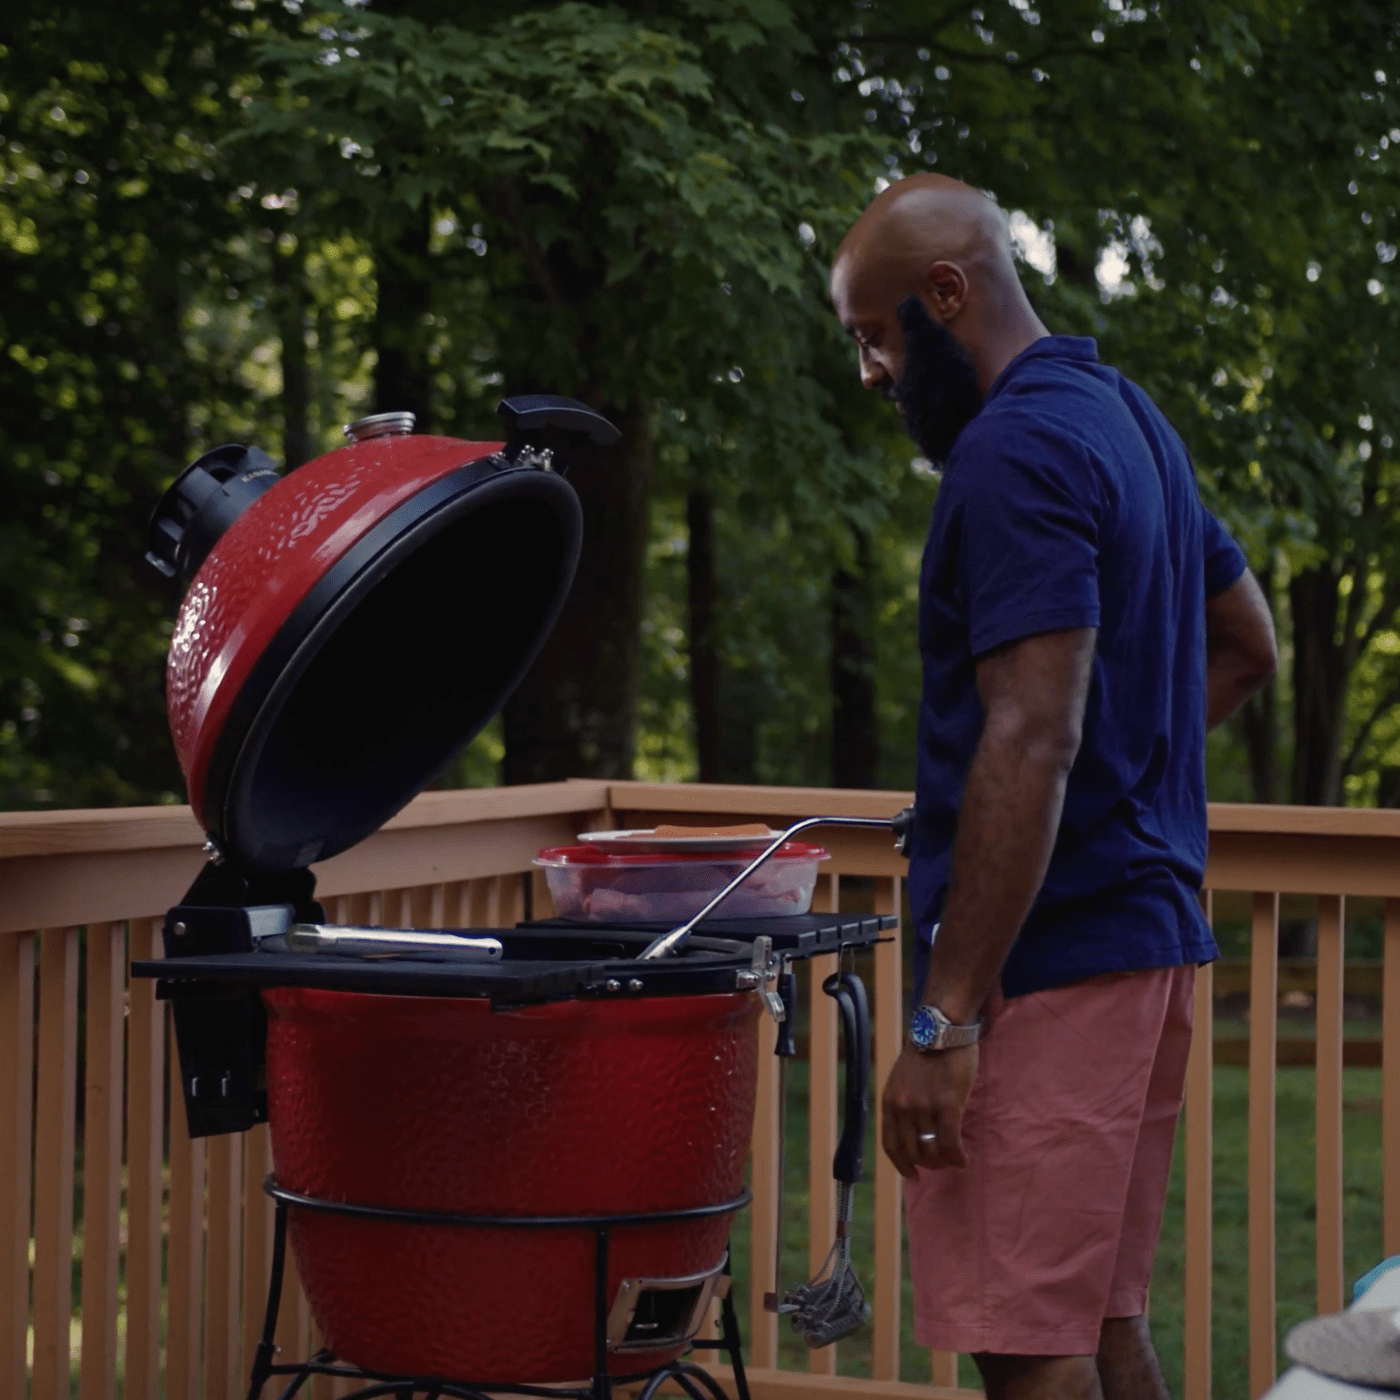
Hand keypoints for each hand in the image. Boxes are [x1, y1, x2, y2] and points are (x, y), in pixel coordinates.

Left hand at [881, 1041, 977, 1178]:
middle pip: (913, 1152)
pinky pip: (951, 1143)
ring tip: (954, 1160)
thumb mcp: (902, 1079)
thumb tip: (914, 1133)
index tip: (913, 1175)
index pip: (891, 1145)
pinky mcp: (947, 1105)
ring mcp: (924, 1107)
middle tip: (942, 1164)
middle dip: (929, 1164)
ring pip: (933, 1150)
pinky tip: (964, 1161)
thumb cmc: (926, 1052)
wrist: (941, 1028)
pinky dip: (958, 1157)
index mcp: (890, 1102)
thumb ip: (904, 1104)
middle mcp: (903, 1107)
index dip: (902, 1165)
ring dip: (945, 1161)